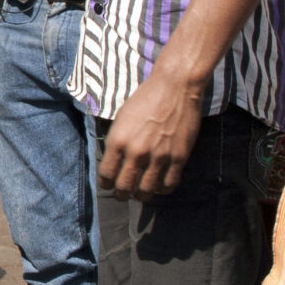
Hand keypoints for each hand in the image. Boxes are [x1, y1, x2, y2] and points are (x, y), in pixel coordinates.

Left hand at [97, 70, 204, 199]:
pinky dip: (162, 190)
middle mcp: (136, 152)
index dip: (105, 183)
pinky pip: (169, 184)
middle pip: (125, 187)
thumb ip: (117, 141)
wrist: (174, 88)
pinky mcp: (179, 158)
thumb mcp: (121, 118)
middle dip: (121, 194)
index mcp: (118, 141)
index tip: (107, 185)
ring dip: (141, 196)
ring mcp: (159, 157)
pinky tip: (159, 186)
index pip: (106, 174)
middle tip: (122, 194)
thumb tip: (114, 161)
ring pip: (146, 190)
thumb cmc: (145, 99)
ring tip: (140, 194)